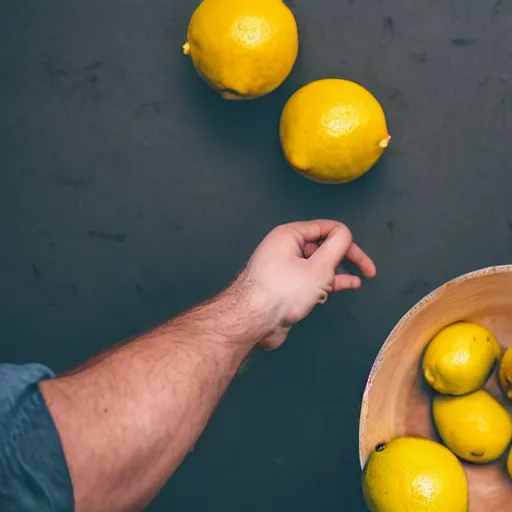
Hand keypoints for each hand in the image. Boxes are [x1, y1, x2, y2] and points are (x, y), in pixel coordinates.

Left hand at [236, 220, 376, 349]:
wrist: (252, 321)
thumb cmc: (281, 292)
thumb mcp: (319, 268)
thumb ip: (336, 247)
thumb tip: (345, 235)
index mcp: (289, 235)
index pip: (326, 228)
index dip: (348, 242)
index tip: (363, 261)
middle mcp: (285, 247)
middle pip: (322, 246)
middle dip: (344, 258)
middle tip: (366, 270)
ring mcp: (283, 267)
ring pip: (317, 264)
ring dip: (336, 272)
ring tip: (356, 281)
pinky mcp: (283, 285)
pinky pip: (308, 279)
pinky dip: (324, 283)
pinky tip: (338, 288)